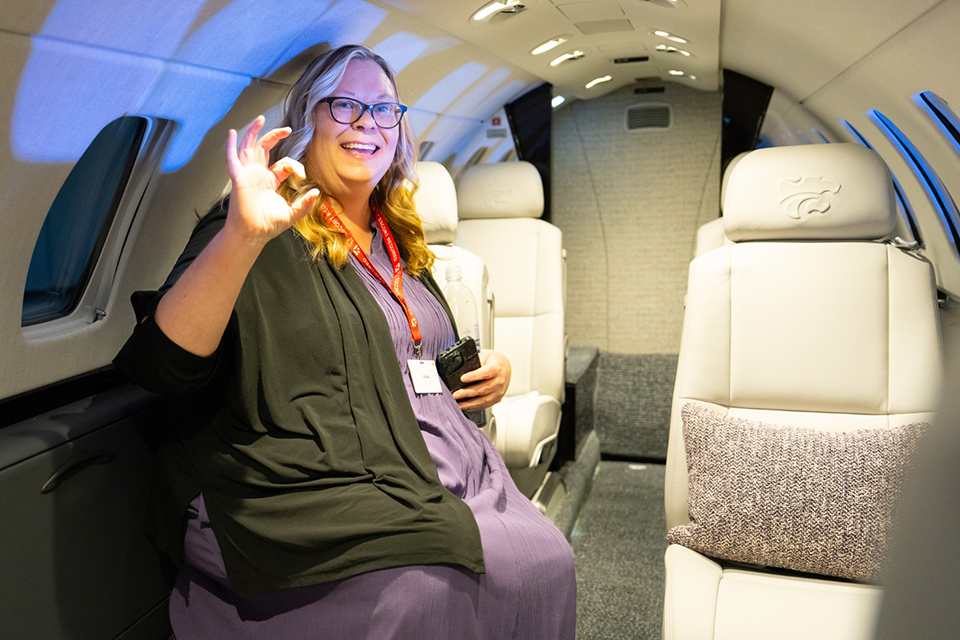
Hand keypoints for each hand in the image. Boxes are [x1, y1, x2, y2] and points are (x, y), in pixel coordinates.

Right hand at [224, 116, 318, 245]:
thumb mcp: (292, 213)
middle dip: (274, 136)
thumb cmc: (268, 225)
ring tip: (260, 118)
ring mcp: (247, 175)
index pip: (283, 164)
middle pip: (264, 148)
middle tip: (287, 129)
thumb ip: (305, 203)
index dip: (295, 166)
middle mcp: (257, 174)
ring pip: (249, 147)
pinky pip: (232, 159)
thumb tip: (316, 192)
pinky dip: (231, 146)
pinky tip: (232, 133)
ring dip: (253, 132)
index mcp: (270, 180)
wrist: (253, 234)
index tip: (302, 175)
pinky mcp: (238, 178)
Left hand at [453, 349, 511, 410]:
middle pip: (483, 388)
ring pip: (484, 399)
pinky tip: (466, 406)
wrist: (505, 368)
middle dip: (467, 393)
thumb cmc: (494, 362)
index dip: (474, 376)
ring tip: (459, 404)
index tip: (462, 379)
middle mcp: (500, 381)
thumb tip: (461, 370)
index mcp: (497, 368)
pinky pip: (485, 404)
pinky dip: (475, 406)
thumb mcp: (485, 356)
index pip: (485, 373)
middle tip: (456, 394)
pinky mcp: (497, 399)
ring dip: (470, 403)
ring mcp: (499, 391)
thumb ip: (475, 363)